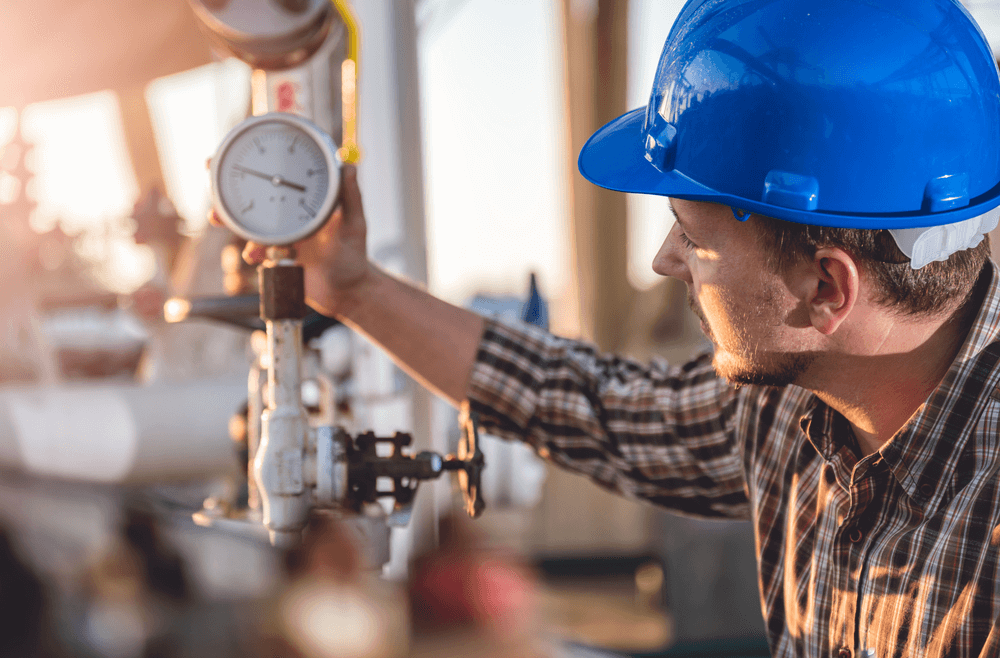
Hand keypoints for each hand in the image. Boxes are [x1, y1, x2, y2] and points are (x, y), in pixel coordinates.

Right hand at [216, 164, 371, 317]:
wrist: (346, 293)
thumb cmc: (354, 257)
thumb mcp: (354, 225)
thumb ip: (351, 198)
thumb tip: (348, 166)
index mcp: (308, 198)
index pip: (280, 172)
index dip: (257, 159)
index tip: (236, 151)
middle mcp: (289, 212)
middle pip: (253, 194)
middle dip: (228, 189)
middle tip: (212, 179)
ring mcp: (280, 233)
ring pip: (248, 221)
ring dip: (231, 220)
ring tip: (217, 219)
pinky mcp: (274, 254)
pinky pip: (255, 248)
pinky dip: (251, 250)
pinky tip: (255, 256)